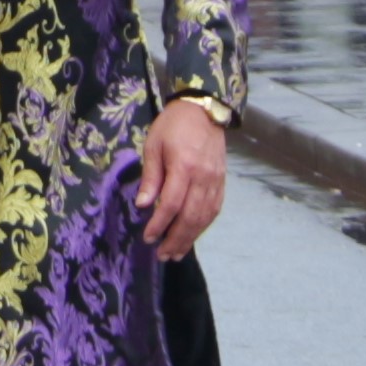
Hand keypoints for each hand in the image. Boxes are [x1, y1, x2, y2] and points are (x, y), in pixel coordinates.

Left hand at [135, 100, 230, 258]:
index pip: (171, 204)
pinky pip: (214, 210)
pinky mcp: (222, 182)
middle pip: (190, 217)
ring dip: (190, 238)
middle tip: (162, 255)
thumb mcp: (154, 145)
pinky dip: (203, 226)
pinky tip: (193, 235)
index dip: (160, 225)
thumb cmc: (173, 126)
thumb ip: (151, 176)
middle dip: (175, 239)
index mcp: (184, 167)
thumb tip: (143, 205)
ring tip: (176, 253)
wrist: (204, 110)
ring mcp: (215, 181)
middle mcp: (203, 178)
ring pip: (204, 217)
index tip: (149, 238)